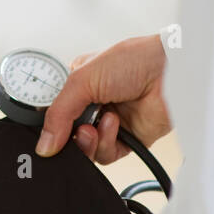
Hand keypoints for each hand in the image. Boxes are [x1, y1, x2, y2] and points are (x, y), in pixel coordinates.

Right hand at [35, 34, 172, 163]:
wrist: (171, 72)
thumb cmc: (134, 60)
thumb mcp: (83, 79)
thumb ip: (58, 113)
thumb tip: (44, 144)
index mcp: (79, 84)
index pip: (54, 111)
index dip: (48, 122)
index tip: (42, 129)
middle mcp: (94, 104)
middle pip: (67, 133)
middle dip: (67, 136)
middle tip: (72, 130)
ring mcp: (110, 122)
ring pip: (85, 148)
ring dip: (87, 140)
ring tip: (92, 127)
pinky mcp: (127, 139)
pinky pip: (106, 154)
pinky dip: (105, 143)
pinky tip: (113, 125)